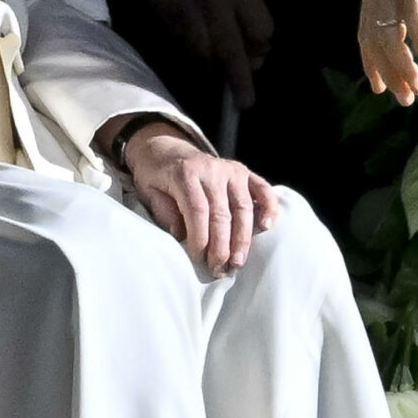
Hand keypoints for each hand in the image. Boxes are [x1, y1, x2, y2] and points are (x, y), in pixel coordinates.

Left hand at [120, 121, 280, 273]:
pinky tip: (266, 226)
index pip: (197, 211)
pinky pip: (261, 189)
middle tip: (220, 269)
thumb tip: (182, 236)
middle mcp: (211, 170)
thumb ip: (165, 212)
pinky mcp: (242, 171)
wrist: (165, 148)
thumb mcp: (149, 191)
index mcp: (185, 174)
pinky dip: (268, 207)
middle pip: (222, 213)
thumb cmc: (155, 175)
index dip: (200, 238)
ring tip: (238, 261)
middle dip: (222, 245)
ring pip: (242, 207)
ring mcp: (230, 169)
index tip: (199, 259)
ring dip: (242, 237)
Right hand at [136, 0, 273, 106]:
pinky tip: (199, 55)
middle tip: (245, 102)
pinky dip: (194, 55)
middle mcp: (214, 4)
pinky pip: (184, 47)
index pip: (260, 30)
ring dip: (214, 70)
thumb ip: (246, 5)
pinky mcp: (167, 20)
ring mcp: (188, 15)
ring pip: (204, 56)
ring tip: (220, 76)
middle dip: (240, 80)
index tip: (259, 49)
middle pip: (231, 52)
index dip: (262, 44)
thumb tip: (252, 45)